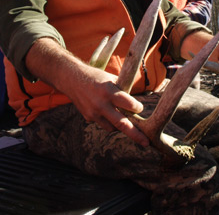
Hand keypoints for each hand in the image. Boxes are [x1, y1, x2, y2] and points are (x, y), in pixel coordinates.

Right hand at [25, 38, 148, 146]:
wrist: (72, 79)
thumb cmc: (96, 77)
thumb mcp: (111, 79)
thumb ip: (122, 91)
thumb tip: (135, 103)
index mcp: (109, 91)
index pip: (128, 104)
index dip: (137, 108)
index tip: (139, 108)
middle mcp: (101, 104)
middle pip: (122, 123)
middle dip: (135, 134)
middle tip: (146, 142)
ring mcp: (93, 113)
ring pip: (112, 127)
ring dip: (120, 126)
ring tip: (126, 122)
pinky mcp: (88, 118)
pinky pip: (102, 123)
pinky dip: (108, 120)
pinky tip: (107, 112)